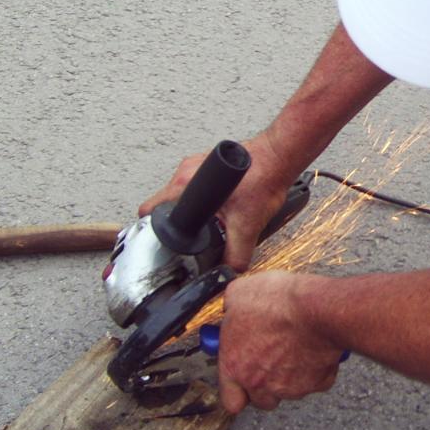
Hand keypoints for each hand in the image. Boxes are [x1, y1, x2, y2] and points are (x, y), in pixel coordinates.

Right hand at [138, 132, 296, 271]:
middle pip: (165, 202)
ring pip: (181, 192)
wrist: (279, 156)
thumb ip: (236, 254)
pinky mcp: (207, 162)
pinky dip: (202, 197)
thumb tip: (229, 272)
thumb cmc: (263, 178)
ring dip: (190, 208)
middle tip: (186, 233)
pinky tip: (216, 207)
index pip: (151, 208)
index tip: (153, 239)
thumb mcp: (247, 226)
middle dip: (174, 221)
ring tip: (203, 220)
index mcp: (185, 183)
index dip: (150, 228)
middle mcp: (186, 170)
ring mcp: (196, 164)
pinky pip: (194, 183)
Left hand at [215, 272, 341, 413]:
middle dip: (266, 385)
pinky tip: (316, 349)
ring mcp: (291, 387)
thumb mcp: (239, 293)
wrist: (317, 309)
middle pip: (262, 400)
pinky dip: (317, 369)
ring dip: (291, 376)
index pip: (230, 399)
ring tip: (296, 349)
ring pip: (290, 391)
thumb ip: (231, 309)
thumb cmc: (278, 303)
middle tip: (271, 362)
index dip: (237, 391)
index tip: (242, 378)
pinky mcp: (318, 382)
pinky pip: (317, 380)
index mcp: (235, 366)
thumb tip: (233, 307)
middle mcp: (261, 383)